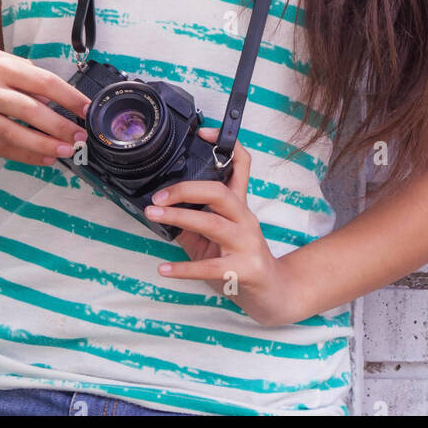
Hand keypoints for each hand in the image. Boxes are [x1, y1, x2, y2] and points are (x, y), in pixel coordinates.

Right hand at [0, 41, 90, 164]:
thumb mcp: (1, 58)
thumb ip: (27, 77)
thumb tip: (53, 99)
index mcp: (2, 67)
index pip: (43, 82)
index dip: (69, 96)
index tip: (87, 108)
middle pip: (31, 111)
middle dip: (60, 126)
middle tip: (80, 136)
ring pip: (16, 135)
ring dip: (45, 146)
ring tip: (67, 151)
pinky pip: (2, 148)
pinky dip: (25, 156)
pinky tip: (45, 158)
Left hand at [146, 127, 298, 327]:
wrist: (273, 294)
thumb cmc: (239, 261)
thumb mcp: (216, 238)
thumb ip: (193, 224)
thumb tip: (159, 211)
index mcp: (239, 206)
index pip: (241, 165)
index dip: (226, 145)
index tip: (203, 133)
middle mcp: (245, 219)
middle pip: (221, 192)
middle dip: (186, 189)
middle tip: (158, 197)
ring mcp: (247, 244)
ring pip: (213, 223)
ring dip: (180, 218)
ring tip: (154, 217)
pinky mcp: (244, 270)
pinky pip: (211, 267)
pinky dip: (184, 268)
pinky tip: (164, 268)